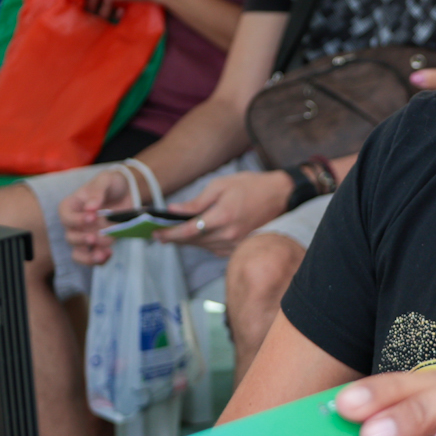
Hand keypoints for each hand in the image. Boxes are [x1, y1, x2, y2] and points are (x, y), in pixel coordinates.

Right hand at [60, 167, 140, 265]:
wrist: (129, 193)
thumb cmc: (112, 184)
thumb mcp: (106, 180)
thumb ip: (97, 191)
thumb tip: (90, 207)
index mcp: (73, 204)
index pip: (65, 215)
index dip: (75, 219)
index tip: (91, 217)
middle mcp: (76, 222)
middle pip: (70, 236)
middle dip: (81, 239)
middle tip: (93, 238)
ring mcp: (86, 234)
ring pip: (78, 252)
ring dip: (88, 256)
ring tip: (101, 254)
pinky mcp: (99, 244)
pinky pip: (93, 257)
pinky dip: (100, 260)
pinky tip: (109, 254)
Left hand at [156, 170, 291, 256]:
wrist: (281, 196)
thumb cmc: (251, 186)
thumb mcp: (221, 185)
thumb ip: (197, 201)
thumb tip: (174, 211)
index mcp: (222, 216)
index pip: (188, 231)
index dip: (169, 234)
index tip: (155, 233)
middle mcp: (228, 235)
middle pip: (193, 242)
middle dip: (175, 239)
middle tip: (159, 235)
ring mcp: (235, 244)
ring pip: (203, 247)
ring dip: (188, 242)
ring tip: (174, 235)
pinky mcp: (239, 249)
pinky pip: (214, 250)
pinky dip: (203, 243)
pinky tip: (197, 236)